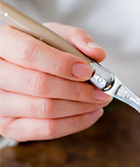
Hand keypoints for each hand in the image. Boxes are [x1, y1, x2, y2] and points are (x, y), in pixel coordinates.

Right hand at [0, 22, 111, 140]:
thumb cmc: (38, 51)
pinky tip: (90, 114)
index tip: (87, 71)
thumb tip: (97, 54)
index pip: (29, 54)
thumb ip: (75, 38)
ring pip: (45, 109)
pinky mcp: (9, 127)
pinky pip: (46, 130)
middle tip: (101, 91)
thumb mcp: (53, 35)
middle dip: (78, 90)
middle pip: (39, 85)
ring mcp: (0, 104)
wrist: (18, 71)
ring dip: (80, 107)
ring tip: (98, 101)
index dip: (61, 64)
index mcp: (2, 43)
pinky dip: (75, 123)